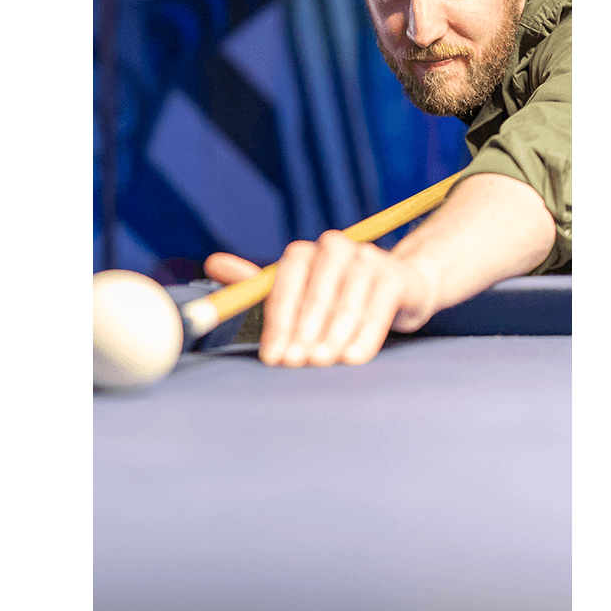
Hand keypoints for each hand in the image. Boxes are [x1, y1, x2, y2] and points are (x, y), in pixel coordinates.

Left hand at [205, 236, 436, 365]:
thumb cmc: (335, 296)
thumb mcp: (295, 294)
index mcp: (305, 253)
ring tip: (324, 361)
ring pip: (347, 300)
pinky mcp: (395, 276)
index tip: (273, 356)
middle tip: (296, 362)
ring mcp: (368, 259)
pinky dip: (366, 334)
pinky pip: (378, 306)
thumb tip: (212, 264)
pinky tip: (354, 357)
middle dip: (304, 330)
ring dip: (333, 334)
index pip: (285, 283)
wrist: (397, 287)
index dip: (278, 322)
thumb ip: (256, 286)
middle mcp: (335, 248)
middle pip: (316, 291)